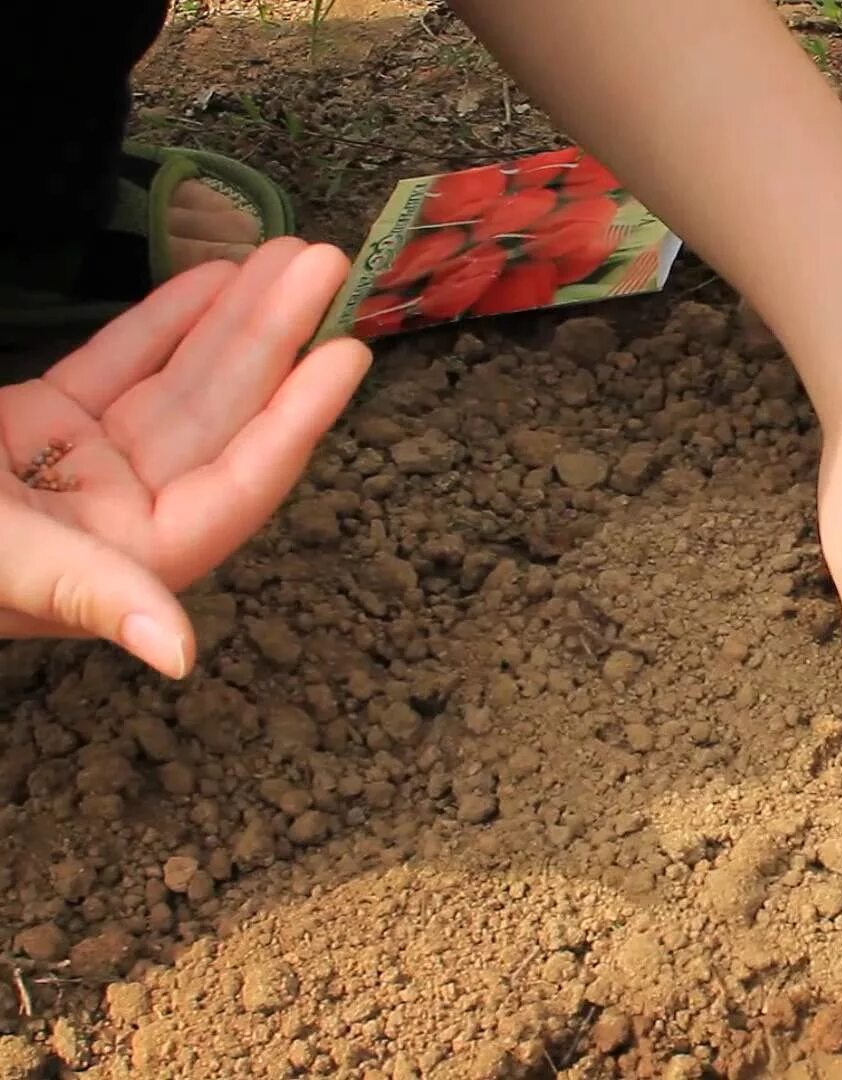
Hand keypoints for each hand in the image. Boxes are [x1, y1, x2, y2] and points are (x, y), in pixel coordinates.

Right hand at [0, 238, 371, 676]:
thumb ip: (87, 595)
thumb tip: (179, 652)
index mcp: (108, 570)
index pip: (230, 487)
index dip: (293, 422)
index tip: (346, 354)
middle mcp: (105, 525)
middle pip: (212, 424)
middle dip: (269, 343)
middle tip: (324, 266)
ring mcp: (71, 475)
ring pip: (172, 388)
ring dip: (229, 322)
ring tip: (288, 254)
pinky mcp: (30, 430)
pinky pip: (115, 370)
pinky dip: (161, 325)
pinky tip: (212, 278)